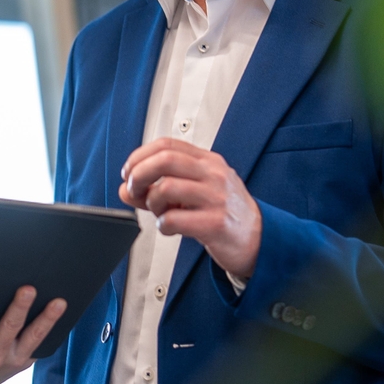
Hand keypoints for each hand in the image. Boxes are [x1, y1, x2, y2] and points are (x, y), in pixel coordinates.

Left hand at [119, 137, 261, 279]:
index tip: (129, 172)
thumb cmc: (224, 213)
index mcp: (207, 161)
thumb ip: (157, 189)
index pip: (166, 144)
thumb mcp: (192, 194)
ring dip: (153, 203)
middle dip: (139, 174)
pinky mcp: (216, 222)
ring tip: (162, 213)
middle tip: (135, 190)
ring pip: (166, 188)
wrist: (258, 238)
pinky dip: (163, 225)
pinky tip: (170, 228)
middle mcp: (213, 174)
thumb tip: (126, 189)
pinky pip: (174, 219)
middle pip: (165, 159)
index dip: (140, 156)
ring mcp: (216, 197)